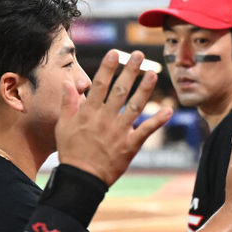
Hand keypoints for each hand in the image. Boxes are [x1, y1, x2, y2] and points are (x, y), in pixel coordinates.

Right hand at [55, 49, 172, 184]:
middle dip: (130, 71)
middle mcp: (106, 119)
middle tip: (139, 55)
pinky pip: (146, 131)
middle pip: (120, 90)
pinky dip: (158, 121)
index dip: (108, 68)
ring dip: (145, 89)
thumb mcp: (63, 126)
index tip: (115, 53)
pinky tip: (168, 110)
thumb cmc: (71, 152)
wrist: (82, 178)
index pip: (99, 85)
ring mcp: (119, 132)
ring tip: (153, 73)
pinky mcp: (130, 145)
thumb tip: (69, 83)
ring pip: (134, 106)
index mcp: (89, 113)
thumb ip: (68, 103)